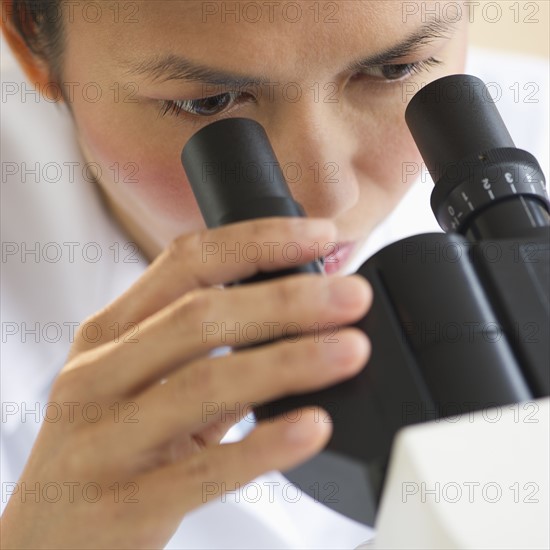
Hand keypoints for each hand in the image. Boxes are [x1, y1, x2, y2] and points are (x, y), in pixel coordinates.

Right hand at [0, 218, 371, 548]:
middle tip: (351, 296)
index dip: (256, 242)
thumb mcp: (138, 383)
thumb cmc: (105, 447)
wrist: (43, 541)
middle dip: (285, 300)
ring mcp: (105, 440)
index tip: (317, 237)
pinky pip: (205, 469)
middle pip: (200, 316)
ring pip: (206, 383)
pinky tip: (314, 426)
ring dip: (289, 362)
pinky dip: (266, 444)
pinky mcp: (124, 505)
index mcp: (108, 334)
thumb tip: (294, 317)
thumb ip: (203, 351)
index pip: (184, 262)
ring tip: (350, 349)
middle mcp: (99, 375)